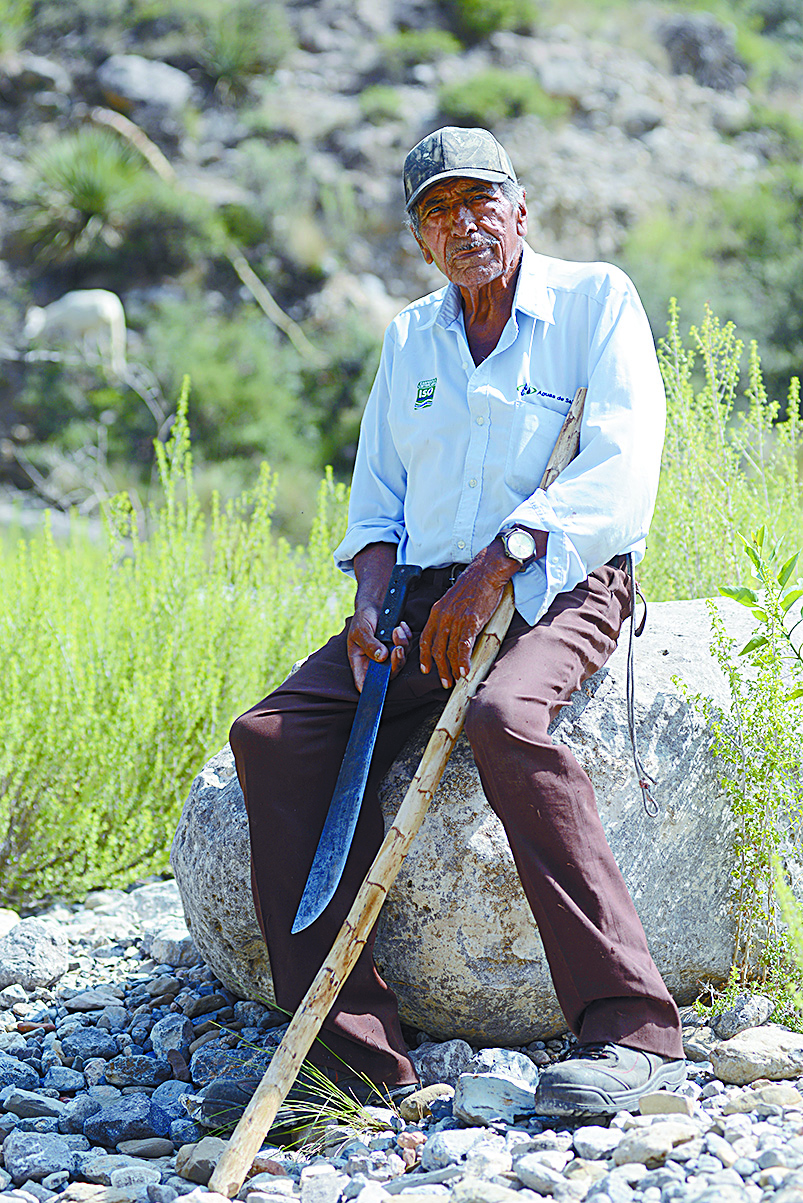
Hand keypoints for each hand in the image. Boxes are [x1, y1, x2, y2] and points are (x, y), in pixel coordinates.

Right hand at [349, 542, 411, 691]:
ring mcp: (388, 656)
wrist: (374, 604)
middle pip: (389, 674)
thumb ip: (369, 644)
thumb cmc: (363, 618)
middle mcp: (375, 663)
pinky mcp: (398, 647)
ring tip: (397, 629)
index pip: (364, 683)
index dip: (373, 688)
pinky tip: (401, 625)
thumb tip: (381, 657)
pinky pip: (407, 648)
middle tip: (398, 648)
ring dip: (402, 645)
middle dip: (396, 662)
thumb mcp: (361, 630)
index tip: (384, 677)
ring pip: (401, 661)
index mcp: (360, 663)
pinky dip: (407, 637)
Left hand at [419, 541, 515, 687]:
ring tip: (455, 679)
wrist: (487, 572)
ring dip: (451, 669)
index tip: (426, 668)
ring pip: (449, 650)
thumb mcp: (453, 600)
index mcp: (437, 611)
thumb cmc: (474, 585)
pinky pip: (463, 646)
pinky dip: (463, 661)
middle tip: (443, 680)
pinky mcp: (471, 621)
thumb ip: (449, 615)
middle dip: (438, 668)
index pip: (425, 638)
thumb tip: (452, 631)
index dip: (424, 655)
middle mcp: (443, 616)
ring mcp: (456, 619)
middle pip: (436, 648)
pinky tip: (464, 671)